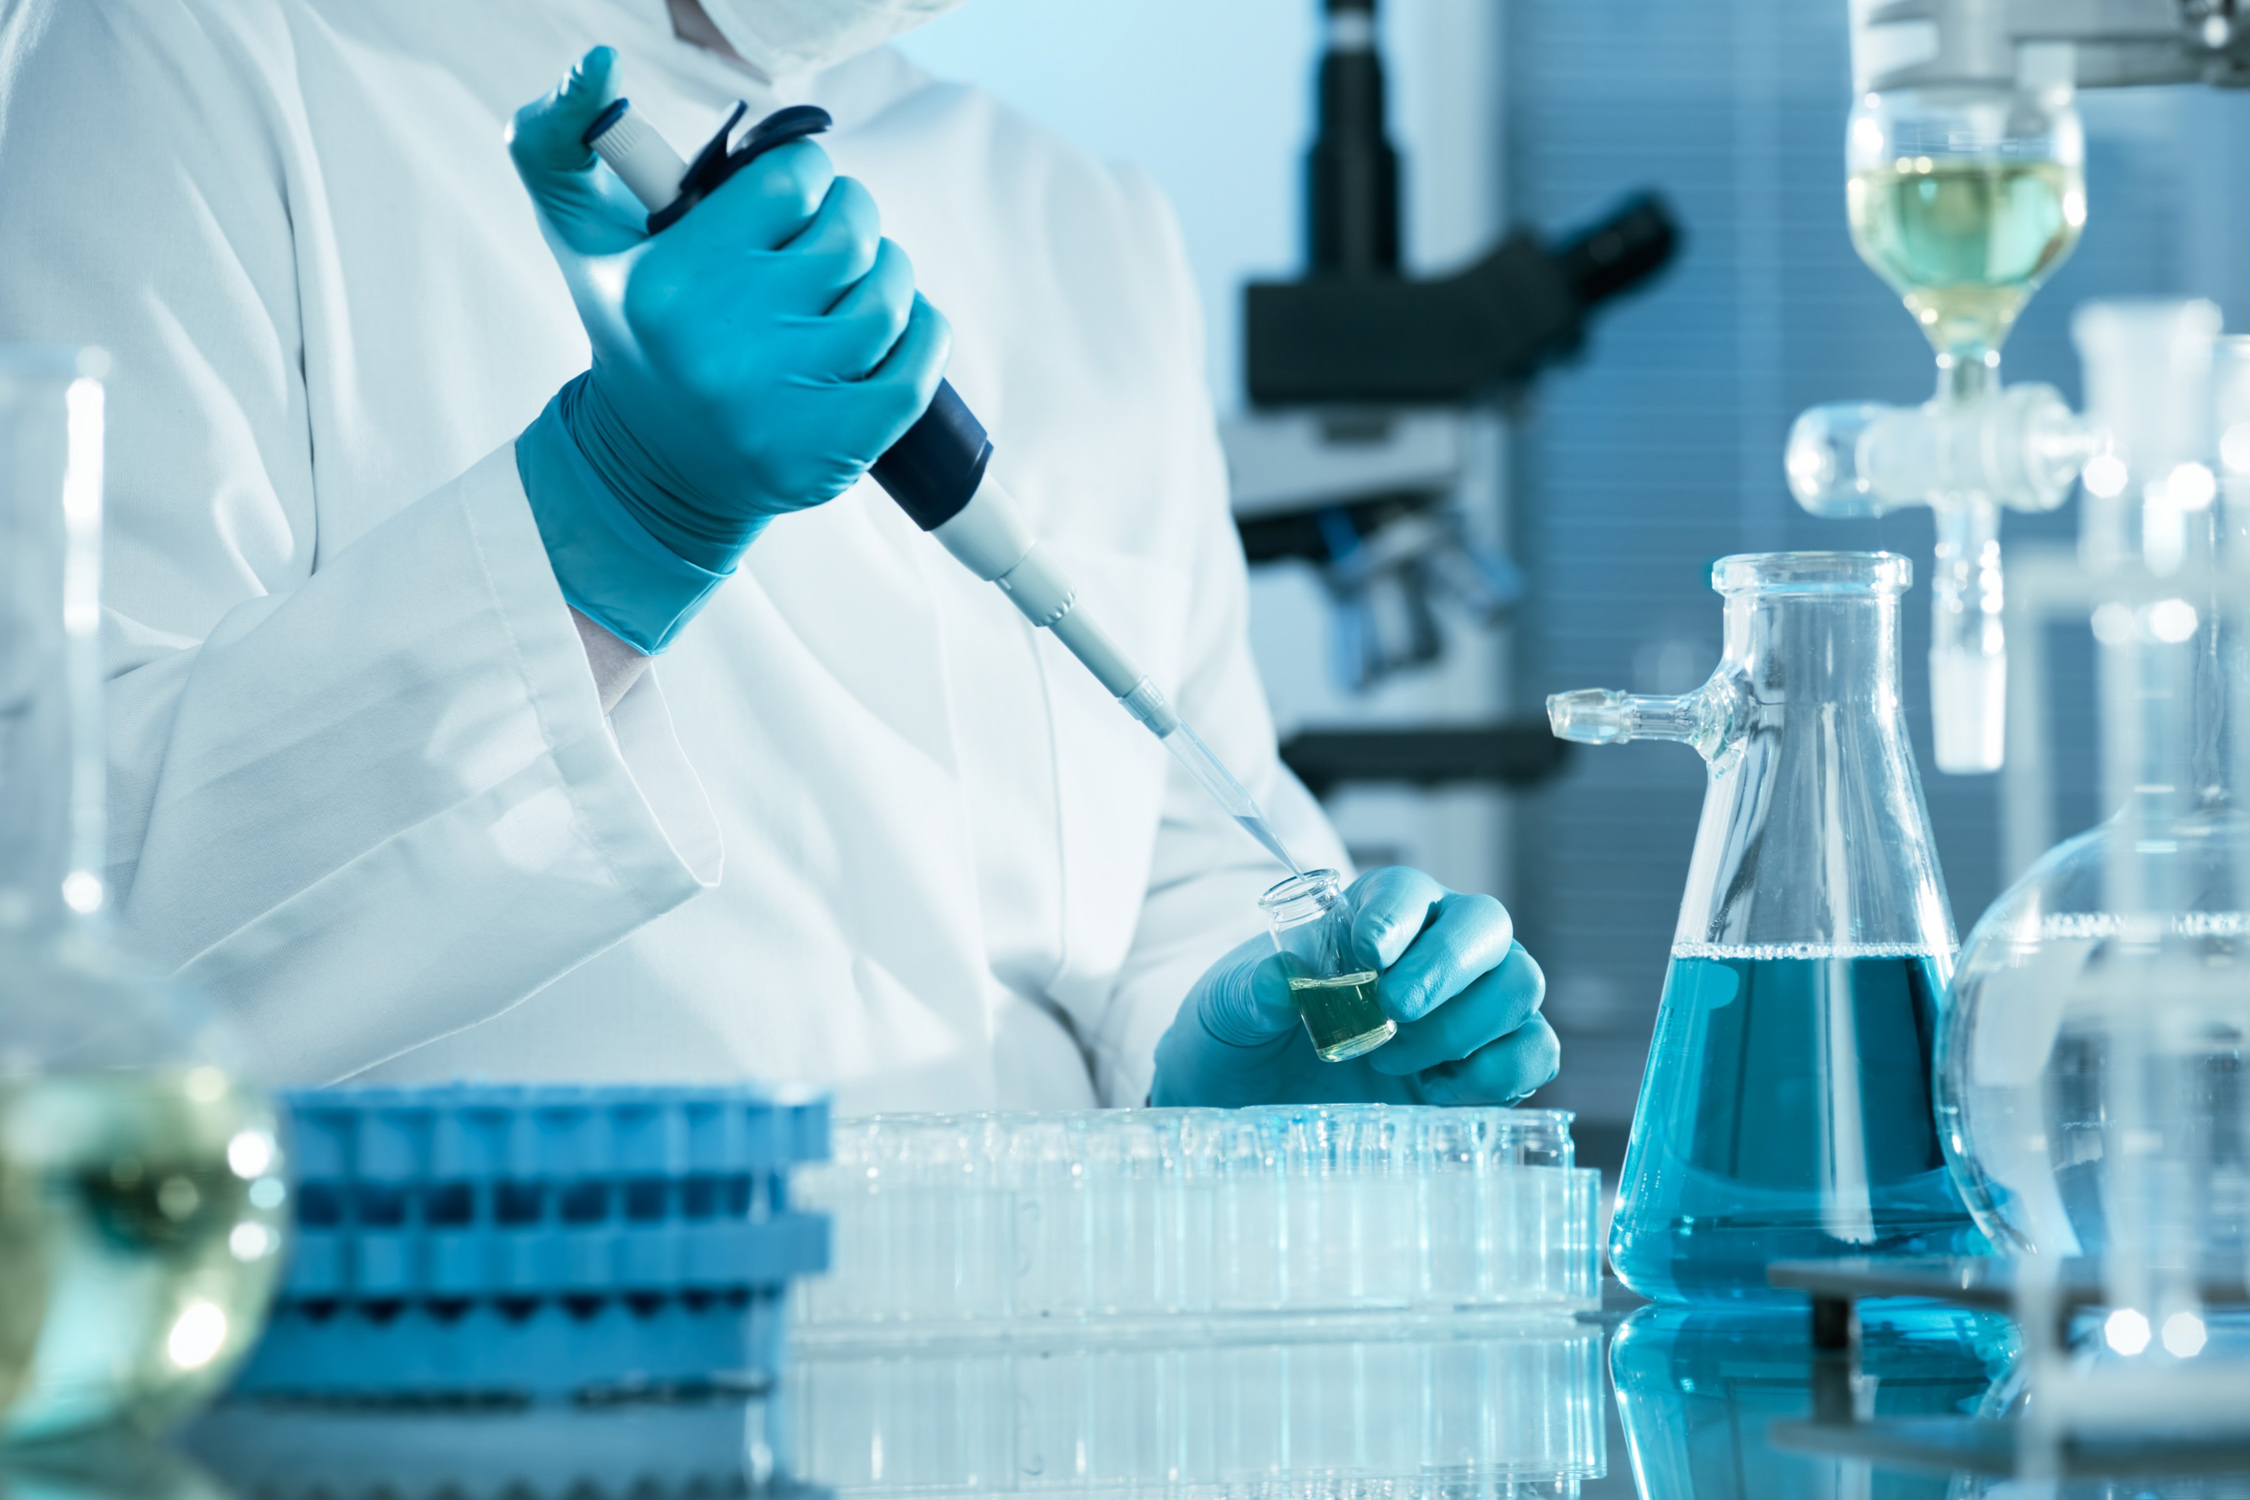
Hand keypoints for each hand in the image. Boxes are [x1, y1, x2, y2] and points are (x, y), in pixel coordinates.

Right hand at [509, 47, 949, 650]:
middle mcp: (725, 346)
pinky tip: (903, 326)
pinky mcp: (830, 452)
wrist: (653, 467)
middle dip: (853, 219)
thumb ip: (558, 138)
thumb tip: (600, 67)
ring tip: (861, 279)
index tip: (795, 193)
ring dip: (891, 273)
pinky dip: (925, 336)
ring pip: (888, 297)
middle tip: (835, 233)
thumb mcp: (579, 236)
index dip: (806, 175)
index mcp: (671, 283)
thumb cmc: (634, 330)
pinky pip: (915, 372)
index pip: (790, 181)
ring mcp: (782, 405)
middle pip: (849, 234)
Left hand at [1150, 868, 1556, 1107]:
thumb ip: (1250, 992)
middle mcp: (1434, 948)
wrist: (1254, 1103)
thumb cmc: (1244, 1036)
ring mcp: (1468, 1007)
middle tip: (1393, 1011)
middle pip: (1485, 925)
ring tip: (1394, 1060)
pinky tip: (1436, 1091)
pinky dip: (1500, 1072)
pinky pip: (1535, 1051)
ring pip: (1519, 984)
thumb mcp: (1225, 1011)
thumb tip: (1280, 982)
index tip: (1366, 954)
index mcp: (1372, 915)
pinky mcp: (1486, 1065)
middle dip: (1447, 966)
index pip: (1408, 889)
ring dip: (1465, 1025)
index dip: (1398, 915)